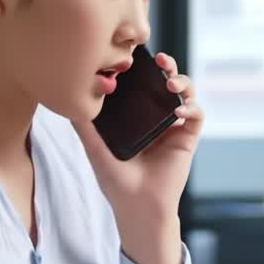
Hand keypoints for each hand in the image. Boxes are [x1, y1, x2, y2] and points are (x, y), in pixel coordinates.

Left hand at [71, 52, 202, 263]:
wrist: (137, 206)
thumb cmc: (115, 181)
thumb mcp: (95, 148)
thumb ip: (83, 125)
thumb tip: (67, 98)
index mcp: (137, 116)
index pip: (143, 84)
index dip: (143, 69)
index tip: (135, 57)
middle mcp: (156, 118)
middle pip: (166, 82)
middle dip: (168, 67)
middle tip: (161, 61)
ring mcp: (173, 127)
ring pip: (186, 93)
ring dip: (183, 82)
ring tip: (171, 84)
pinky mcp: (187, 139)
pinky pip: (196, 115)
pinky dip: (191, 108)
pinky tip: (179, 111)